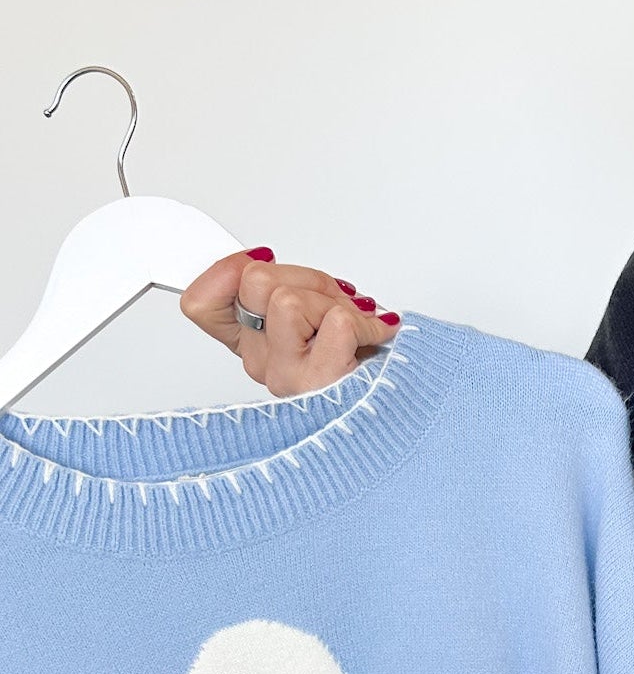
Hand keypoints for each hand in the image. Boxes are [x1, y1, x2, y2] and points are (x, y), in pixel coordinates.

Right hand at [180, 248, 401, 396]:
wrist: (394, 416)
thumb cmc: (363, 370)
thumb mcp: (322, 314)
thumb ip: (292, 289)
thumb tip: (264, 258)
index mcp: (253, 346)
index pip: (200, 303)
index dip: (227, 269)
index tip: (264, 261)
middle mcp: (261, 364)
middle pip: (256, 280)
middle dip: (308, 280)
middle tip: (336, 305)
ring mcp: (284, 376)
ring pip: (287, 298)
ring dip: (335, 302)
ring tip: (355, 327)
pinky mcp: (317, 383)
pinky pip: (335, 321)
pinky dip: (364, 322)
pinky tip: (372, 339)